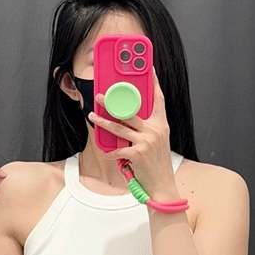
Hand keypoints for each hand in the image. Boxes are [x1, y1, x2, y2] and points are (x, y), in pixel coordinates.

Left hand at [87, 68, 177, 199]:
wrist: (162, 185)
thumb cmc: (157, 164)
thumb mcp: (157, 142)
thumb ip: (146, 129)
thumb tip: (126, 119)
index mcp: (161, 125)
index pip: (159, 99)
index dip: (154, 82)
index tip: (150, 68)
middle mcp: (155, 130)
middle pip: (130, 111)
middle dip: (112, 103)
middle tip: (100, 96)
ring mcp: (147, 141)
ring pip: (119, 127)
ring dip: (103, 122)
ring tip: (92, 117)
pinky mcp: (137, 153)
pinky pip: (118, 149)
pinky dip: (110, 152)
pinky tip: (107, 152)